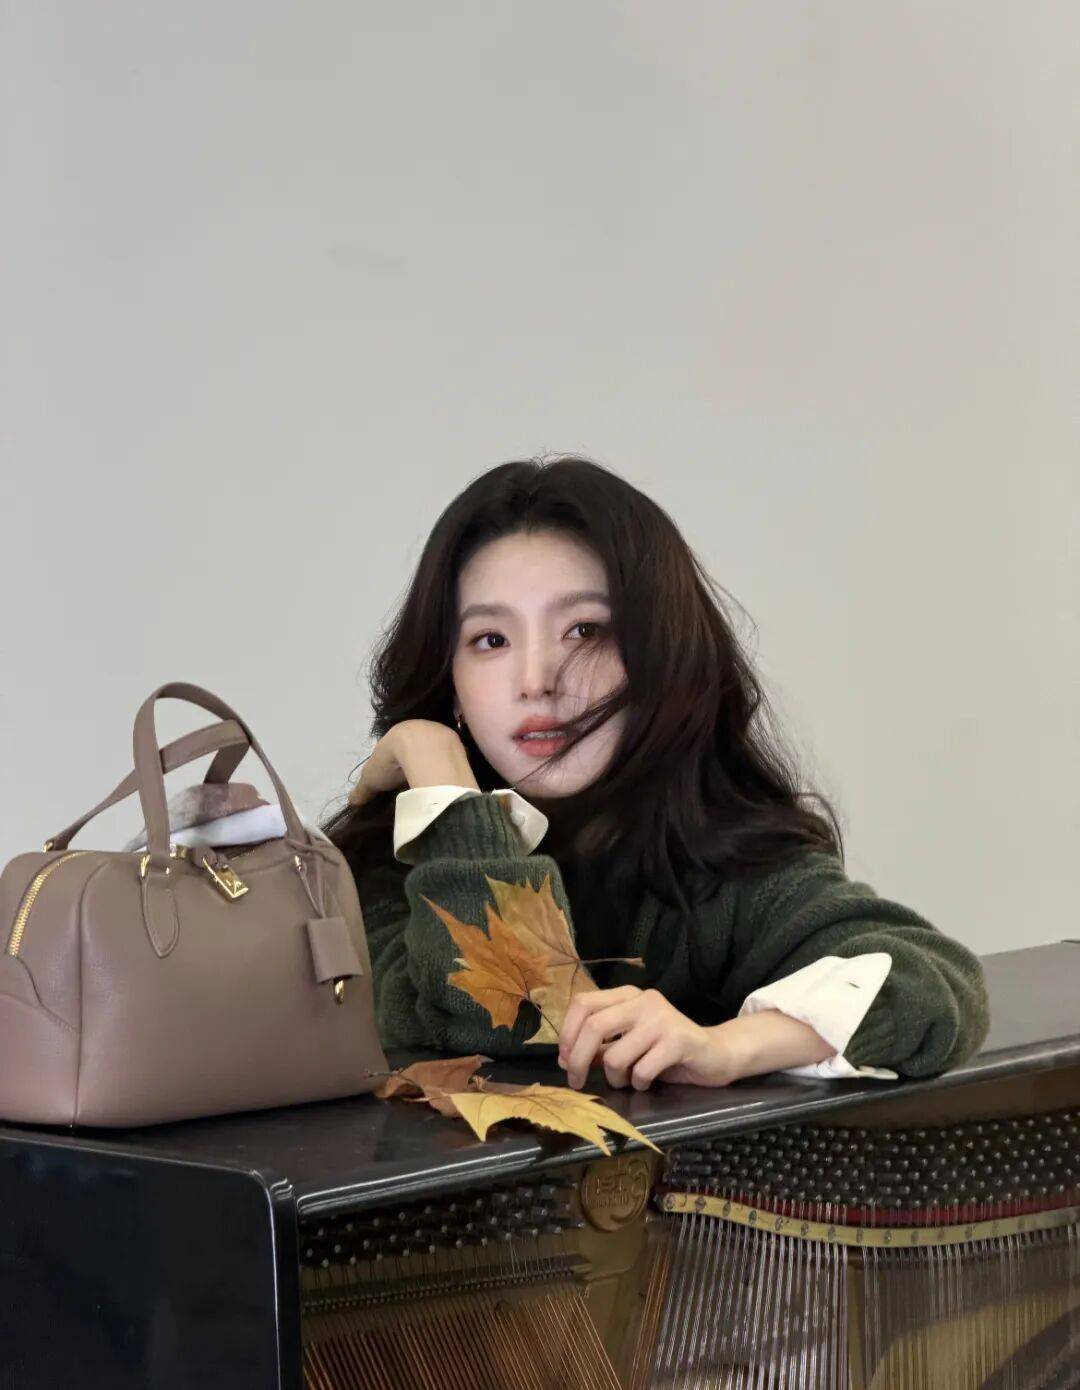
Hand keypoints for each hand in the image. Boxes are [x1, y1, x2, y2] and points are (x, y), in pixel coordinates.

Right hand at [347, 720, 467, 806]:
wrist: (423, 750)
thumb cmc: (392, 759)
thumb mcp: (371, 777)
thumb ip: (362, 789)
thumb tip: (351, 802)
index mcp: (401, 731)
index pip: (400, 745)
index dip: (398, 761)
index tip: (398, 777)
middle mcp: (423, 728)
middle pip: (420, 747)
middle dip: (417, 762)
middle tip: (414, 781)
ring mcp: (443, 736)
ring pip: (438, 751)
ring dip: (435, 765)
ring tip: (430, 784)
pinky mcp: (459, 746)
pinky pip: (453, 760)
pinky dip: (448, 770)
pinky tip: (445, 783)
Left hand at [557, 985, 738, 1090]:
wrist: (716, 1053)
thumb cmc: (666, 1050)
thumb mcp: (628, 1044)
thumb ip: (600, 1046)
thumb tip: (566, 1057)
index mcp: (627, 995)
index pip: (583, 1003)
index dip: (567, 1032)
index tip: (564, 1059)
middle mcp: (643, 1001)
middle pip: (593, 1026)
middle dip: (578, 1060)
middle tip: (576, 1082)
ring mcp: (661, 1019)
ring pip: (616, 1056)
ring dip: (616, 1078)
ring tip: (628, 1081)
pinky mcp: (678, 1040)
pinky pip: (641, 1071)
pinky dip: (639, 1083)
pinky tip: (648, 1081)